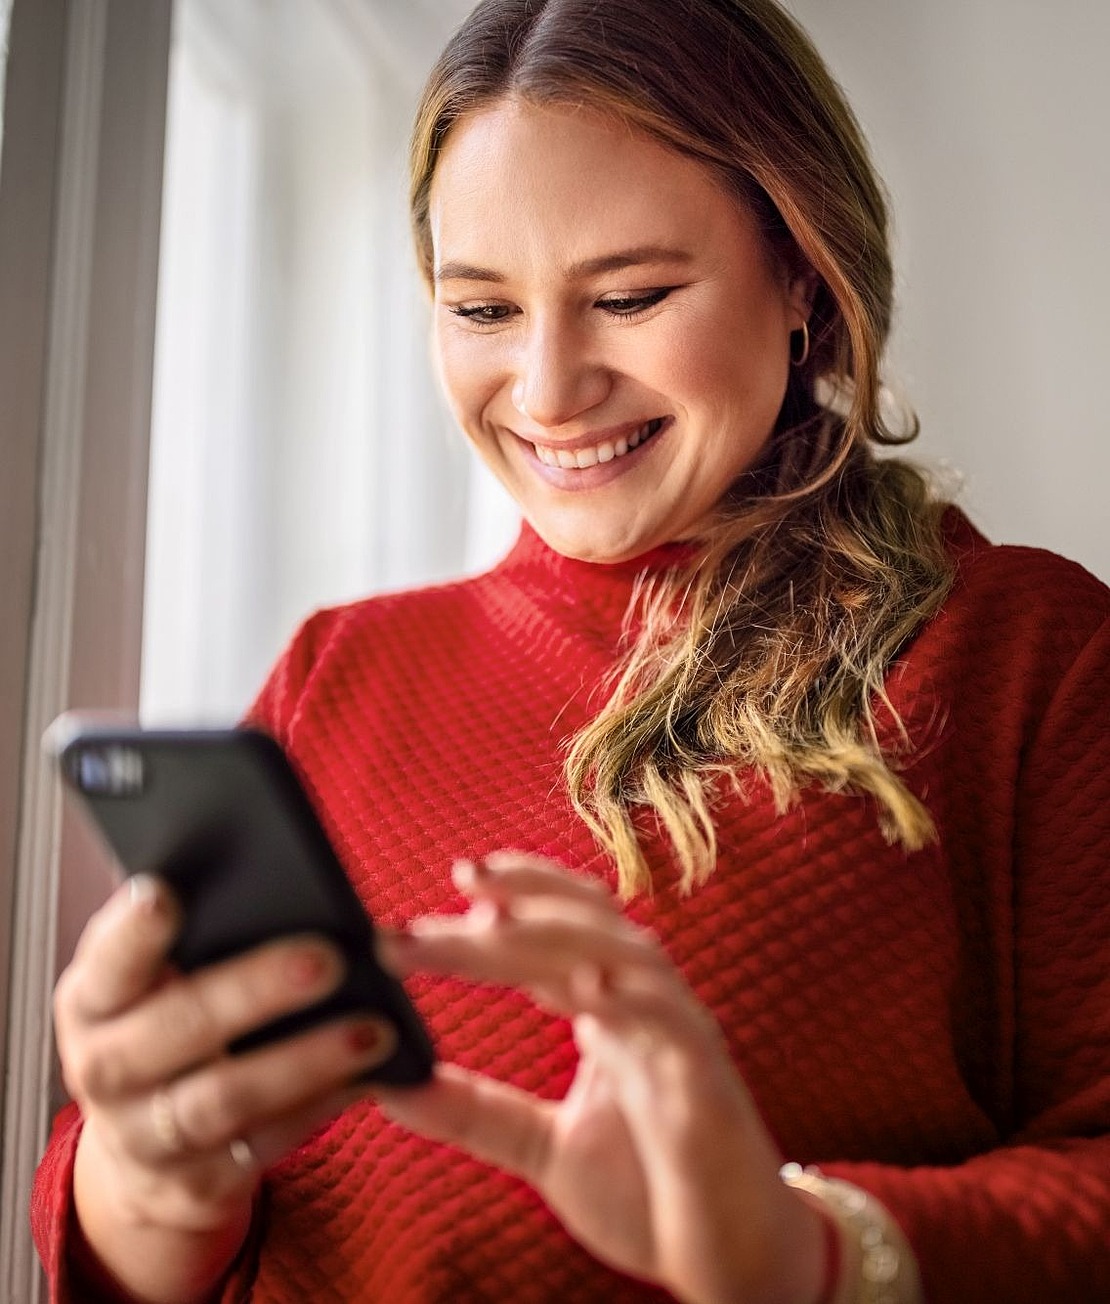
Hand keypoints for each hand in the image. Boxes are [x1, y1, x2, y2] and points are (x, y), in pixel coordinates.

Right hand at [54, 875, 394, 1295]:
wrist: (144, 1149)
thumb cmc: (168, 1024)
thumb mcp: (157, 980)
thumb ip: (199, 933)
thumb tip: (284, 878)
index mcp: (92, 1001)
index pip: (107, 961)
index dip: (132, 933)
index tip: (167, 894)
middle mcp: (104, 1069)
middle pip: (175, 1027)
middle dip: (253, 990)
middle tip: (328, 958)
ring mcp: (145, 1135)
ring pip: (224, 1098)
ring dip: (305, 1061)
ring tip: (373, 1029)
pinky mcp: (196, 1185)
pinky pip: (265, 1144)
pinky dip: (321, 1108)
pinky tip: (369, 1076)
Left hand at [376, 853, 826, 1303]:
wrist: (735, 1260)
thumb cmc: (650, 1194)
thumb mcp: (543, 1149)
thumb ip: (475, 1112)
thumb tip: (390, 1085)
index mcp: (606, 1009)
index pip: (548, 936)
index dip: (497, 909)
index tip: (425, 908)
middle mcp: (641, 1004)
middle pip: (578, 925)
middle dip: (517, 897)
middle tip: (457, 877)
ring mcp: (676, 1032)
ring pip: (623, 950)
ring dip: (558, 927)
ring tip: (495, 919)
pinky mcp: (707, 1075)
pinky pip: (672, 1018)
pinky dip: (632, 995)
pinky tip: (586, 988)